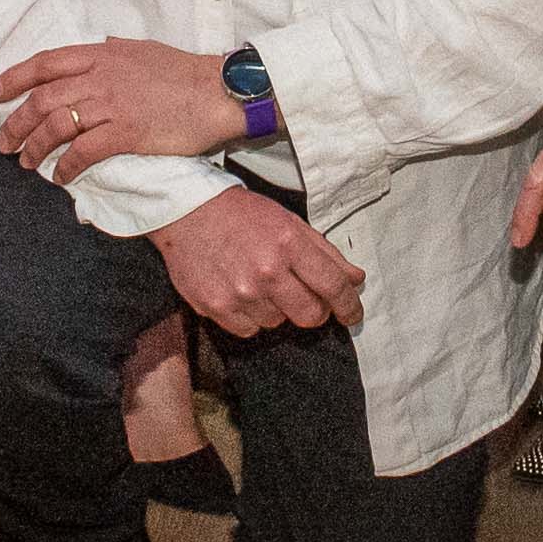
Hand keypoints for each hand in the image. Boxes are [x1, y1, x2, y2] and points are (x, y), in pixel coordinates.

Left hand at [0, 37, 241, 179]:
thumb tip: (98, 48)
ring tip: (27, 163)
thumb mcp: (142, 49)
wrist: (218, 91)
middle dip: (16, 123)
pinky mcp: (127, 132)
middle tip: (3, 143)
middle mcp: (101, 76)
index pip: (46, 63)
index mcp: (102, 54)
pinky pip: (84, 152)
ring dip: (35, 148)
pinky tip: (61, 177)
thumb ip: (113, 51)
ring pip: (57, 126)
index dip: (14, 77)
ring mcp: (113, 104)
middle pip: (43, 99)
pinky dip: (66, 166)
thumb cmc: (183, 72)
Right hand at [153, 185, 366, 335]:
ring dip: (277, 310)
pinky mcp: (216, 306)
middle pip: (310, 315)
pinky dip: (250, 317)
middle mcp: (266, 271)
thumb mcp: (288, 222)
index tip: (352, 314)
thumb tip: (355, 279)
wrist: (187, 211)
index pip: (333, 286)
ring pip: (277, 323)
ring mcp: (240, 292)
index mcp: (289, 243)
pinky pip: (248, 330)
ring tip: (260, 284)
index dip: (349, 305)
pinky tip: (241, 293)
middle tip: (306, 299)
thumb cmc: (241, 214)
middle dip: (315, 311)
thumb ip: (325, 252)